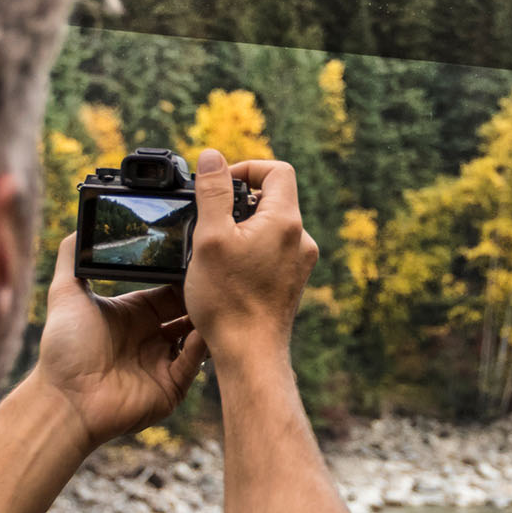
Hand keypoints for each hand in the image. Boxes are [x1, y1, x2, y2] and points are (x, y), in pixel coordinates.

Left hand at [31, 242, 208, 452]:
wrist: (64, 398)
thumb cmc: (63, 348)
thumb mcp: (66, 294)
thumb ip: (73, 259)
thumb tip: (78, 228)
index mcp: (135, 313)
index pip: (170, 290)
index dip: (185, 277)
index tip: (201, 260)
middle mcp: (152, 336)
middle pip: (189, 312)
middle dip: (203, 297)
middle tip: (218, 279)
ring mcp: (163, 362)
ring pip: (197, 337)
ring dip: (209, 321)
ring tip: (220, 302)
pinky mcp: (171, 387)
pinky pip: (193, 364)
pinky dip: (201, 348)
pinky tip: (205, 330)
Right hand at [186, 151, 318, 368]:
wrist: (250, 355)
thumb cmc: (229, 301)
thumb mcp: (210, 238)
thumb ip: (213, 192)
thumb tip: (213, 157)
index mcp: (286, 221)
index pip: (278, 171)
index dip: (247, 168)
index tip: (221, 184)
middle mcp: (300, 240)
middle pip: (274, 198)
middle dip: (240, 200)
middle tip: (211, 218)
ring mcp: (299, 263)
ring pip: (271, 226)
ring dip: (243, 227)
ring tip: (216, 248)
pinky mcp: (291, 282)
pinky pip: (272, 251)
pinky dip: (250, 250)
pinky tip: (228, 270)